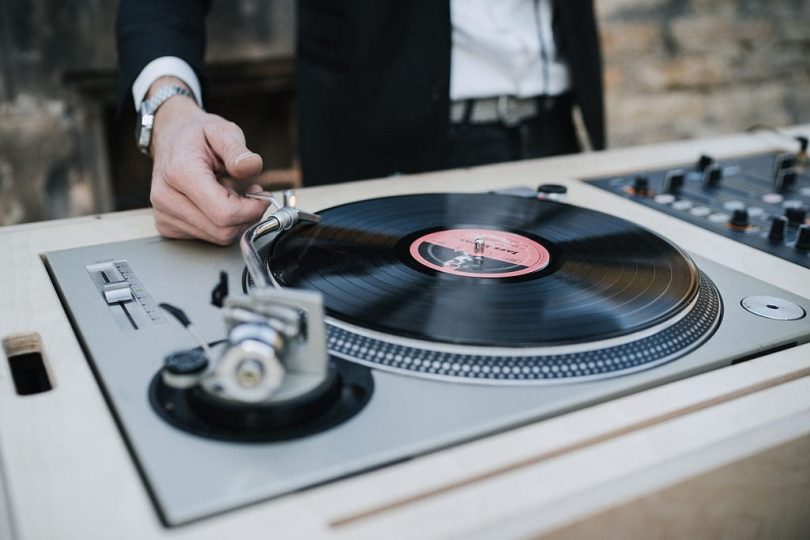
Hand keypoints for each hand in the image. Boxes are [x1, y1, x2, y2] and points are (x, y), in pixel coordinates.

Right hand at [147, 83, 267, 244]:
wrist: (170, 138)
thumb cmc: (197, 136)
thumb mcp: (223, 131)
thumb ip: (238, 151)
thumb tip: (251, 166)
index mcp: (180, 173)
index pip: (224, 213)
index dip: (251, 210)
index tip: (261, 197)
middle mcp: (166, 197)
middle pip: (223, 230)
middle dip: (246, 215)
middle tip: (249, 193)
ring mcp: (163, 215)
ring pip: (217, 237)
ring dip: (234, 220)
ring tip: (231, 194)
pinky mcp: (167, 227)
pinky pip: (207, 238)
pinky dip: (220, 224)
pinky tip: (216, 203)